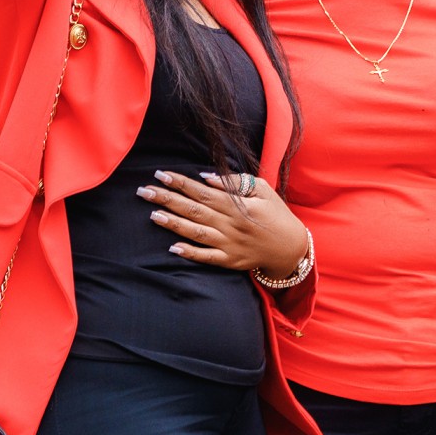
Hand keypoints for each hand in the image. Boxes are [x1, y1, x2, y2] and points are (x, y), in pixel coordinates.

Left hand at [137, 169, 310, 277]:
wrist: (291, 247)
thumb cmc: (276, 214)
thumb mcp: (263, 190)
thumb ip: (236, 183)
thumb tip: (207, 178)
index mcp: (237, 205)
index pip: (202, 191)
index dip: (181, 183)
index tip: (161, 174)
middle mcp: (230, 224)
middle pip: (193, 209)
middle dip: (167, 199)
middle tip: (144, 191)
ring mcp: (229, 244)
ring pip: (195, 232)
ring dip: (173, 223)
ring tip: (152, 214)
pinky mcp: (229, 260)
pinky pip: (206, 257)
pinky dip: (190, 253)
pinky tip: (172, 248)